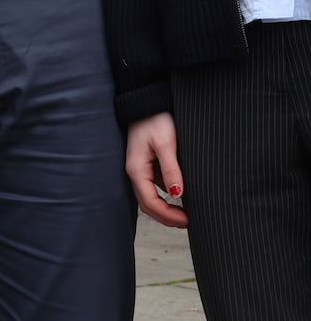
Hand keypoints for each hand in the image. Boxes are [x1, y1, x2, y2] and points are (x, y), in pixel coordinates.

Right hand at [126, 112, 188, 228]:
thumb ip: (171, 169)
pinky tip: (179, 192)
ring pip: (150, 195)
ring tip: (185, 212)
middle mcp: (135, 170)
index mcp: (136, 169)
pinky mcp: (146, 161)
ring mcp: (140, 166)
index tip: (186, 220)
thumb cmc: (155, 117)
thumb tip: (177, 195)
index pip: (150, 203)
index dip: (167, 216)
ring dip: (165, 207)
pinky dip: (165, 194)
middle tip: (186, 222)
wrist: (147, 99)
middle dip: (166, 216)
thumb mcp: (166, 143)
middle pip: (147, 203)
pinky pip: (153, 184)